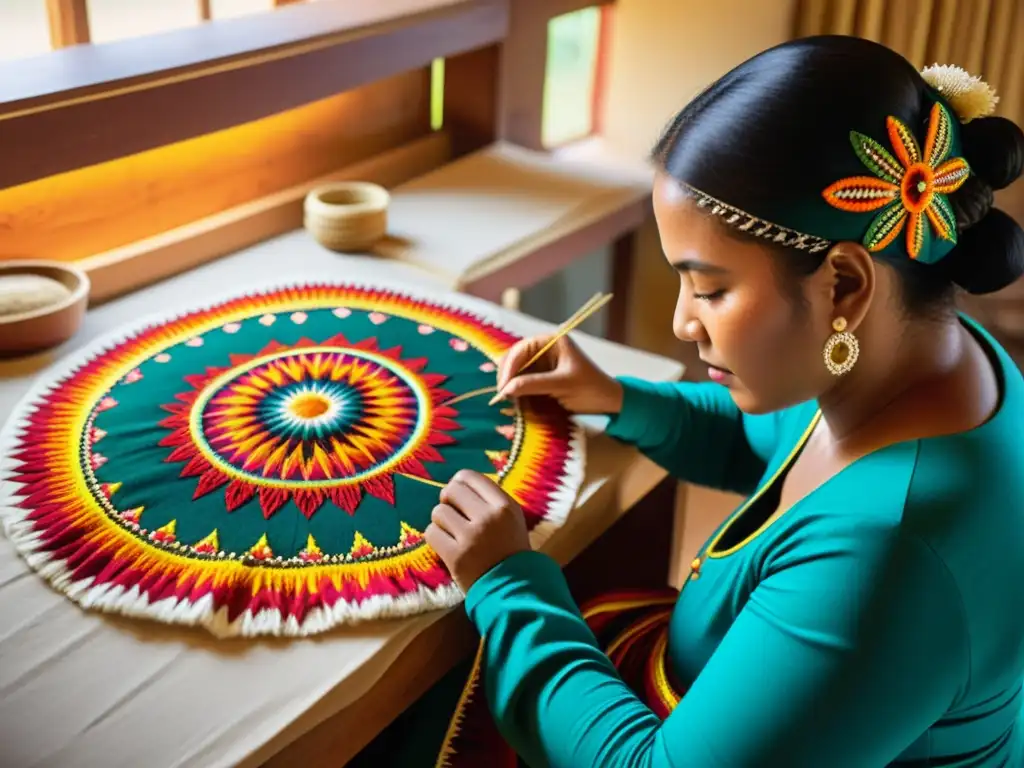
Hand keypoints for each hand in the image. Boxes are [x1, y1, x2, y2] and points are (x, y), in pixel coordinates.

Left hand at [424, 469, 530, 592]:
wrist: (513, 589)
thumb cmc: (510, 551)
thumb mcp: (512, 519)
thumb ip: (489, 499)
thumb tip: (458, 483)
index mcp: (505, 505)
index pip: (469, 477)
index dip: (458, 484)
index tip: (459, 497)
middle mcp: (488, 517)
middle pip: (451, 490)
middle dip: (448, 501)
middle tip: (453, 514)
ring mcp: (471, 536)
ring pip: (438, 512)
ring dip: (441, 522)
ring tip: (453, 533)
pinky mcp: (455, 556)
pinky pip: (431, 533)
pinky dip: (436, 538)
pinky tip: (447, 545)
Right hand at [495, 334, 623, 413]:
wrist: (608, 401)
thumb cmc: (591, 388)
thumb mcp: (562, 385)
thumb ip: (533, 384)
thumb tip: (506, 389)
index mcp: (551, 341)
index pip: (521, 350)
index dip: (509, 368)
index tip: (503, 387)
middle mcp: (543, 349)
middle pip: (514, 359)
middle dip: (507, 376)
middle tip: (503, 396)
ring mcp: (541, 362)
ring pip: (515, 371)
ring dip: (510, 384)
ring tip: (509, 400)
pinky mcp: (540, 376)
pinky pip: (521, 381)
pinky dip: (517, 390)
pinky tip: (515, 400)